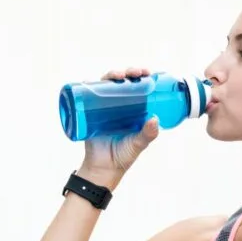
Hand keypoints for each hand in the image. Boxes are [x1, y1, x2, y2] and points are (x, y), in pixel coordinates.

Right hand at [77, 67, 159, 186]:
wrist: (103, 168)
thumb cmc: (123, 156)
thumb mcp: (138, 144)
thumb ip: (147, 134)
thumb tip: (155, 118)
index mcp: (134, 110)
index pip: (138, 88)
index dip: (142, 77)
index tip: (146, 72)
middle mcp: (119, 106)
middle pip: (123, 82)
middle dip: (128, 72)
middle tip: (134, 73)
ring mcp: (103, 108)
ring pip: (106, 85)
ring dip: (110, 75)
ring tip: (116, 75)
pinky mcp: (89, 113)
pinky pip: (87, 96)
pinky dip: (86, 86)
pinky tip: (89, 81)